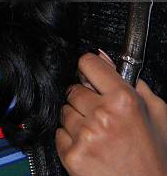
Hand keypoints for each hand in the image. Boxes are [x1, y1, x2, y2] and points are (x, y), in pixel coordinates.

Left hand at [55, 49, 166, 175]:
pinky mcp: (73, 156)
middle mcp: (102, 115)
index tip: (91, 74)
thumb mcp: (157, 114)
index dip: (90, 68)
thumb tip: (106, 59)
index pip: (89, 62)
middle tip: (101, 115)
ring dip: (78, 120)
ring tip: (99, 135)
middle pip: (74, 89)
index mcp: (124, 100)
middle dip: (85, 99)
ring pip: (65, 111)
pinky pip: (60, 133)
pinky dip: (71, 139)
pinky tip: (90, 147)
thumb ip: (135, 83)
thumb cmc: (155, 157)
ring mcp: (85, 136)